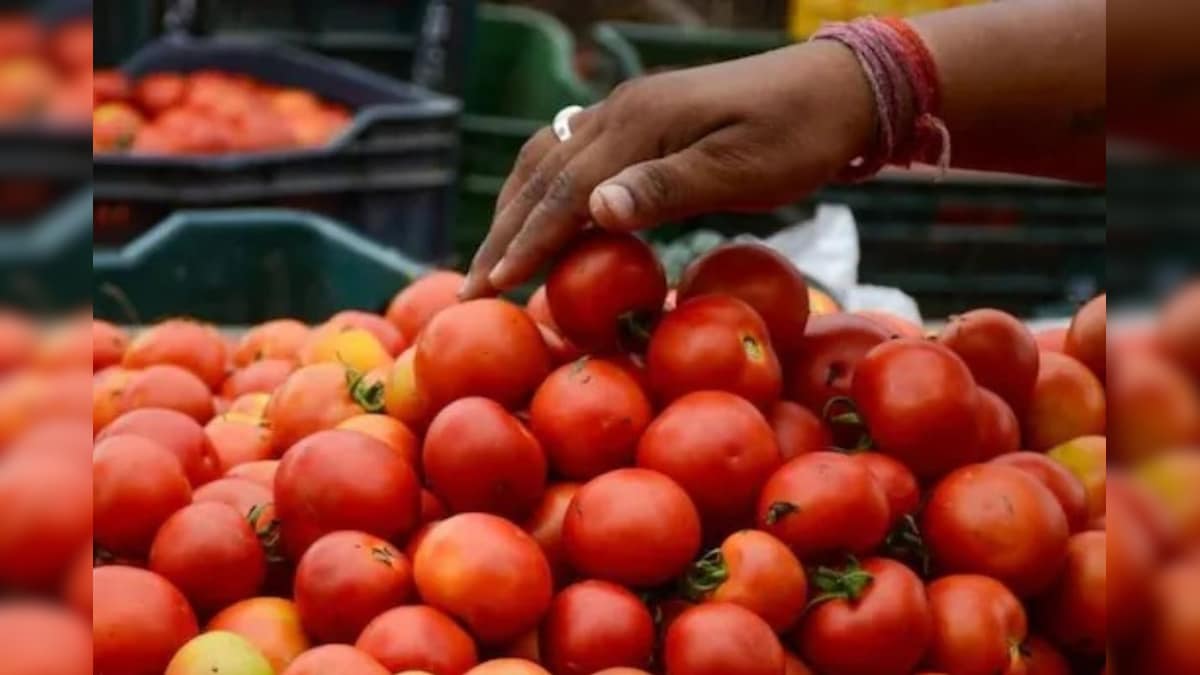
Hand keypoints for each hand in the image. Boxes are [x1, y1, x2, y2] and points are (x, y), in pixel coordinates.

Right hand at [460, 40, 875, 298]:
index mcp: (640, 122)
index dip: (527, 241)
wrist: (836, 89)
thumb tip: (593, 211)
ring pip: (548, 160)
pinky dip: (544, 192)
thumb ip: (666, 189)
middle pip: (542, 175)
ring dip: (516, 210)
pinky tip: (540, 219)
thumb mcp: (741, 170)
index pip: (566, 191)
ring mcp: (628, 112)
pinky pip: (572, 155)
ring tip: (494, 259)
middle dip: (505, 232)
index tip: (493, 286)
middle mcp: (621, 111)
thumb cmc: (797, 137)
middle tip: (472, 286)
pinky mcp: (642, 121)